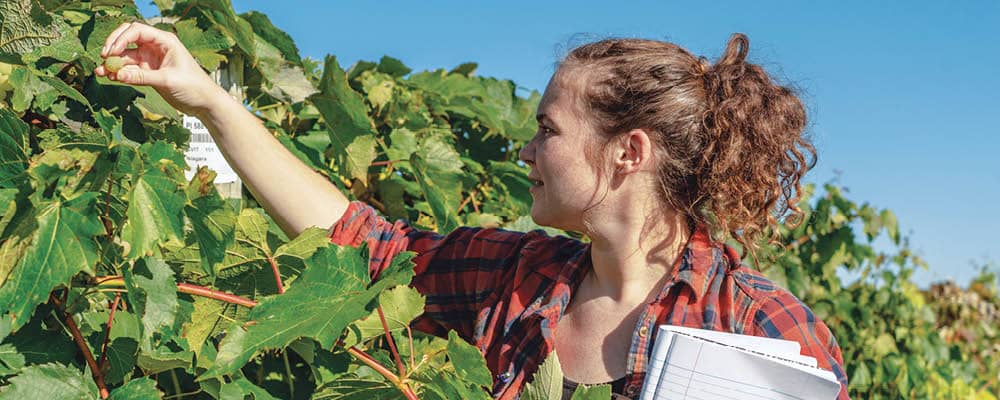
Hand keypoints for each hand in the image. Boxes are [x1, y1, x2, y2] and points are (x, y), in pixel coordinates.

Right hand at [95, 22, 228, 116]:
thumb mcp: (168, 80)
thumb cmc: (193, 87)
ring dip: (113, 63)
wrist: (203, 102)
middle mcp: (156, 47)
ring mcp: (151, 59)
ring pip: (126, 56)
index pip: (137, 30)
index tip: (111, 52)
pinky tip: (109, 77)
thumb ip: (142, 77)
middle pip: (127, 38)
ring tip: (100, 72)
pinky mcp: (148, 72)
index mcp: (165, 41)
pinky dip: (119, 73)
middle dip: (113, 46)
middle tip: (103, 57)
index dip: (121, 39)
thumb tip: (117, 75)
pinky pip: (129, 69)